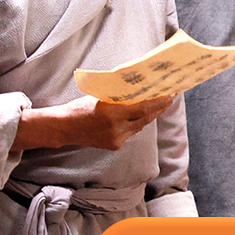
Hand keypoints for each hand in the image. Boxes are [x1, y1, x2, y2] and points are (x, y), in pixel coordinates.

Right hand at [14, 94, 173, 151]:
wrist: (65, 127)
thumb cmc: (80, 107)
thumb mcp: (100, 96)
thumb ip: (119, 96)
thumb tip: (139, 88)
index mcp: (112, 114)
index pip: (142, 108)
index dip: (158, 102)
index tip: (169, 94)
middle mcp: (116, 128)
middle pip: (145, 118)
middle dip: (158, 108)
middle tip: (168, 98)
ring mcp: (116, 139)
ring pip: (139, 126)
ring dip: (149, 115)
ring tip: (159, 105)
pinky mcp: (115, 145)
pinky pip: (131, 132)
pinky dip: (136, 123)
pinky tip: (141, 115)